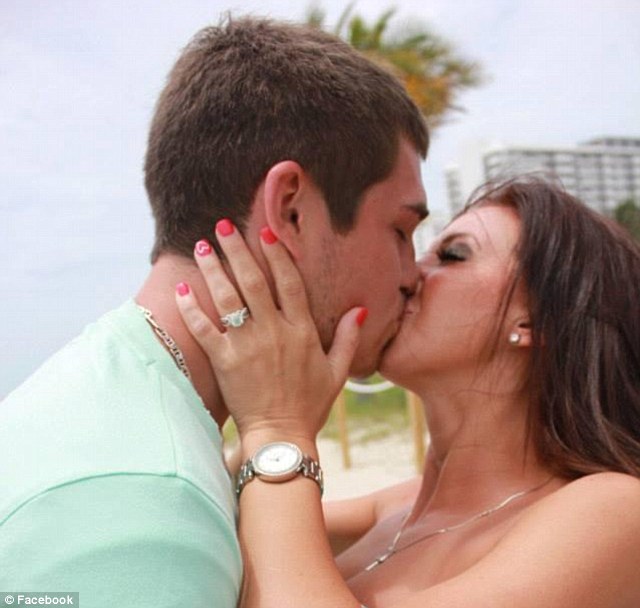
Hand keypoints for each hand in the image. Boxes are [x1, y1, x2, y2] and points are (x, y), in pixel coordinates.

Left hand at [175, 221, 366, 443]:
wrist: (280, 439)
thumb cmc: (310, 406)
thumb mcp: (337, 372)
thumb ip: (348, 338)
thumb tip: (359, 309)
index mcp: (301, 331)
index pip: (290, 283)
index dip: (278, 256)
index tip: (266, 233)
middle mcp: (274, 332)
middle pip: (254, 281)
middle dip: (238, 251)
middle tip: (223, 226)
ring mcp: (247, 346)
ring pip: (228, 299)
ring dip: (213, 270)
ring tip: (201, 246)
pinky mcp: (224, 362)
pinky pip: (204, 329)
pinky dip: (191, 308)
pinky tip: (182, 288)